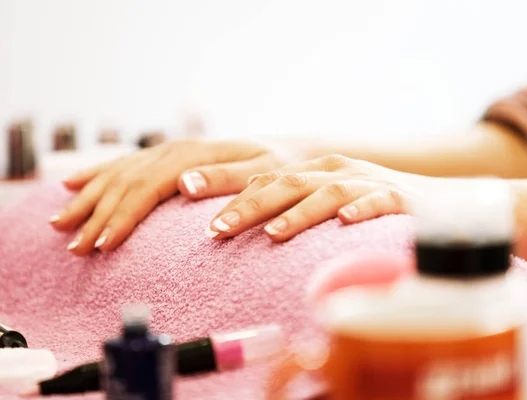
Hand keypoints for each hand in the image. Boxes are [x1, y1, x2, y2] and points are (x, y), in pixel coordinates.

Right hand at [50, 139, 304, 254]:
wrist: (296, 154)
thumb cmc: (284, 168)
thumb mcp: (265, 173)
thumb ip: (226, 179)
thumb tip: (183, 183)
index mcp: (197, 154)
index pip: (147, 185)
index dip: (122, 215)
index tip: (102, 244)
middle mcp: (179, 150)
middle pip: (126, 181)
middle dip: (98, 213)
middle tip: (74, 247)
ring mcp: (172, 151)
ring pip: (120, 172)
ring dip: (90, 197)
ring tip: (61, 223)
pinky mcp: (172, 157)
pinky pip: (126, 164)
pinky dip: (98, 174)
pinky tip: (75, 182)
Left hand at [206, 154, 433, 240]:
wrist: (435, 197)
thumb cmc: (372, 203)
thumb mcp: (329, 199)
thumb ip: (294, 200)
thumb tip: (252, 206)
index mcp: (316, 170)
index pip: (268, 179)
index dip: (233, 194)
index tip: (201, 215)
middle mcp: (337, 170)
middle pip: (288, 184)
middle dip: (251, 205)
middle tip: (218, 229)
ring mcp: (368, 182)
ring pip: (328, 193)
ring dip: (298, 212)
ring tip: (272, 234)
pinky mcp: (399, 198)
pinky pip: (378, 201)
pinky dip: (360, 209)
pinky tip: (344, 221)